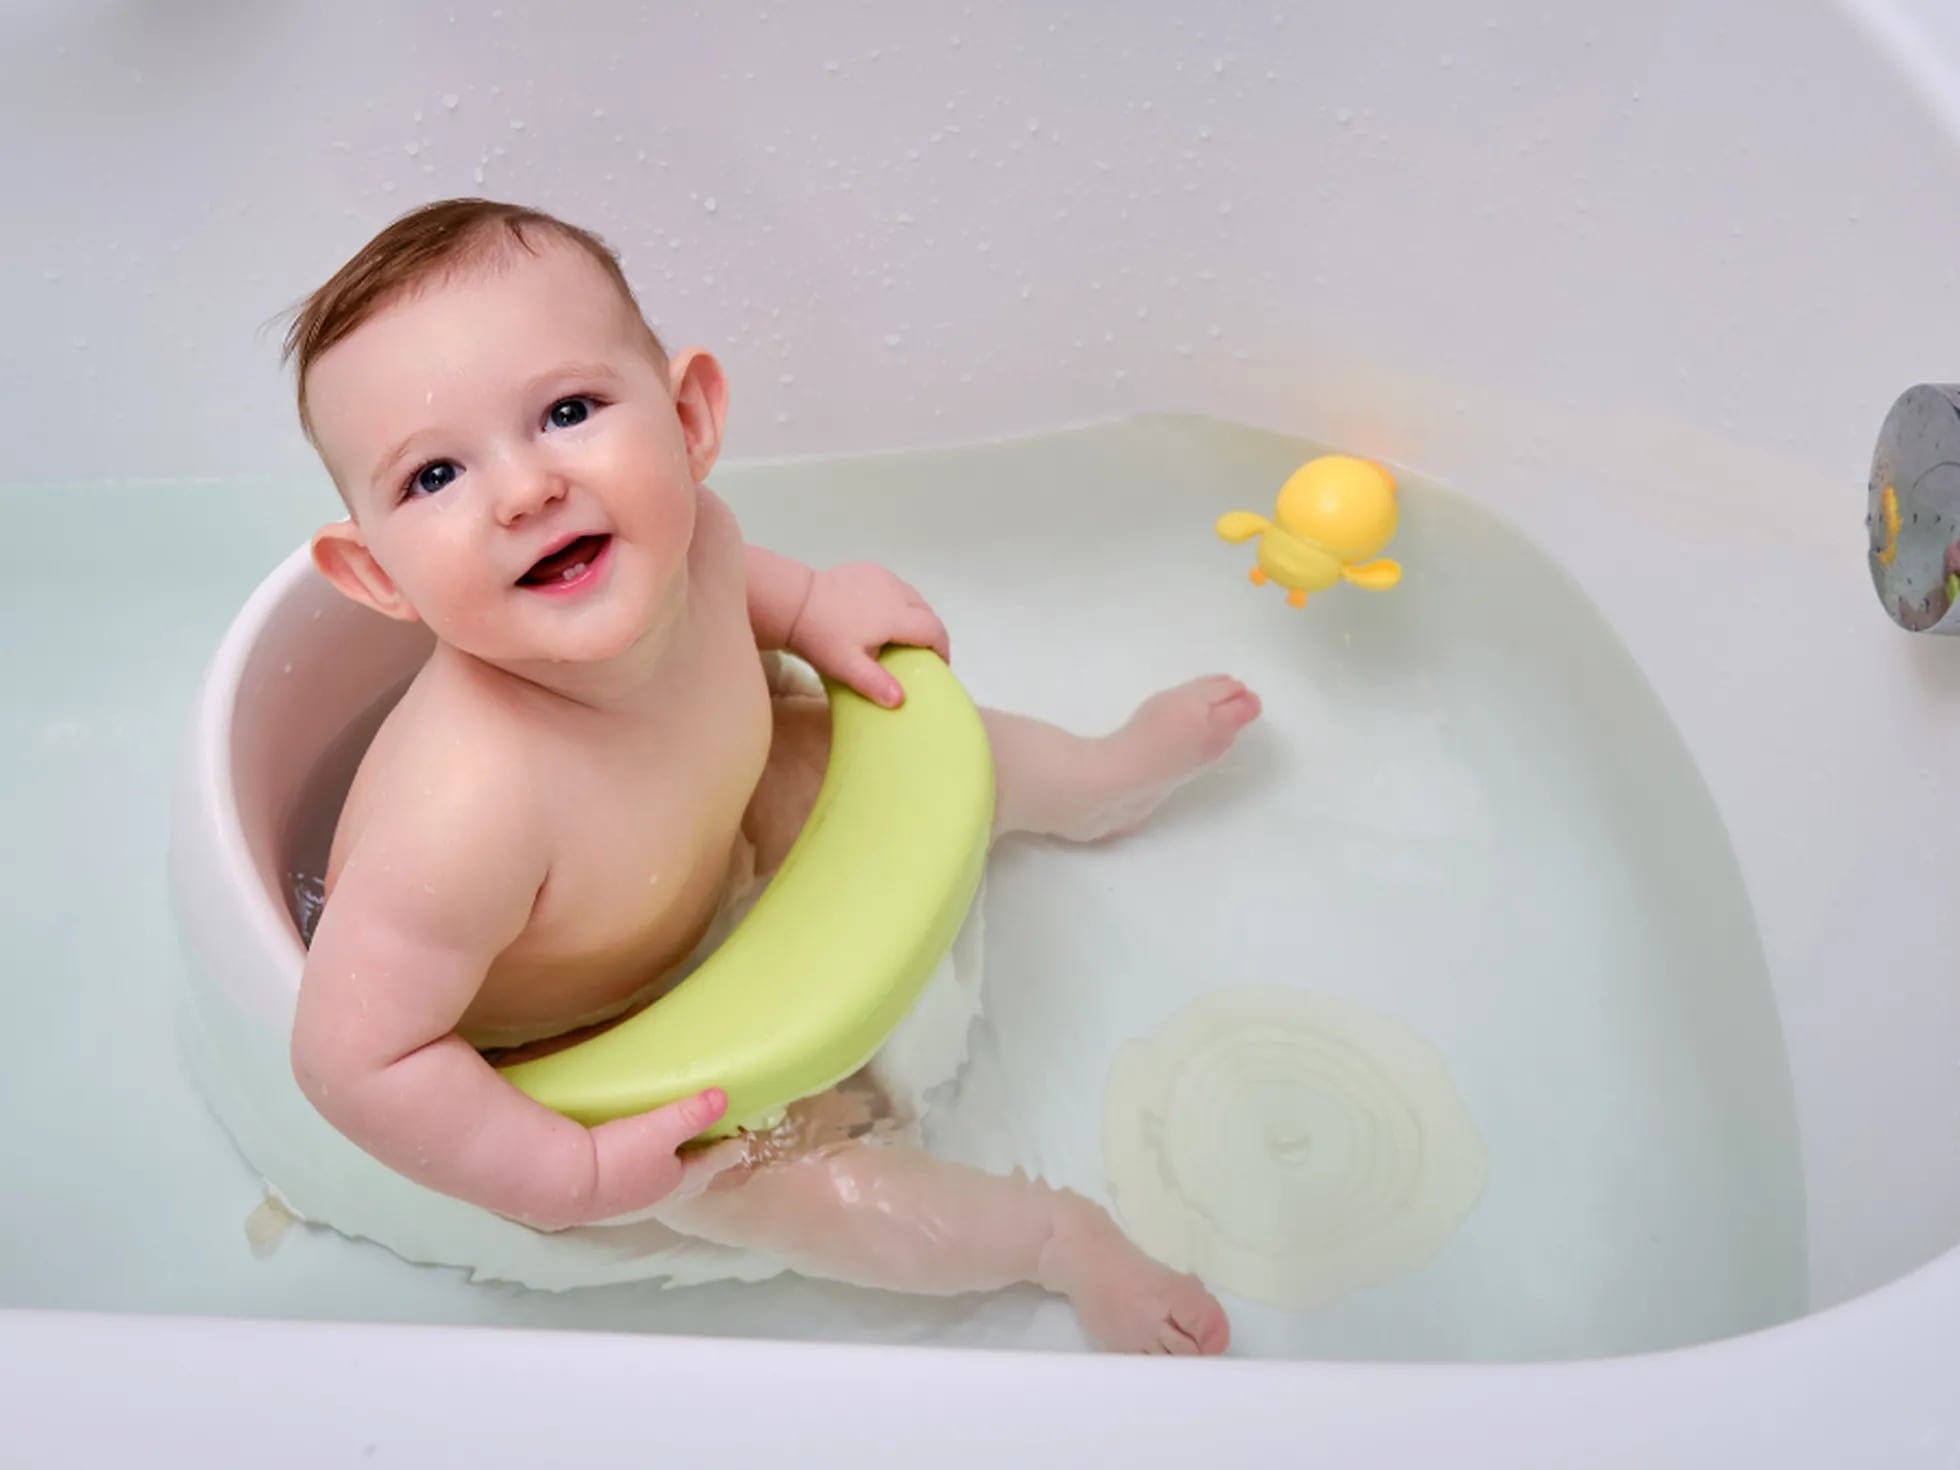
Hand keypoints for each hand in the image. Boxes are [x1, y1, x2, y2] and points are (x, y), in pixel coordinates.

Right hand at [579, 1087, 730, 1224]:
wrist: (563, 1181)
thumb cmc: (618, 1157)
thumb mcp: (659, 1130)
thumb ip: (691, 1114)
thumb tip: (722, 1098)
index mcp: (676, 1182)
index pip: (710, 1164)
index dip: (727, 1152)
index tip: (741, 1143)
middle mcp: (656, 1196)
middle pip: (688, 1180)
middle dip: (703, 1167)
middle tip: (716, 1152)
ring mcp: (629, 1199)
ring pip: (662, 1185)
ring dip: (674, 1172)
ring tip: (678, 1159)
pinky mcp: (604, 1195)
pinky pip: (637, 1184)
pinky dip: (646, 1174)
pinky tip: (635, 1168)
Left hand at [787, 562, 950, 707]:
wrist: (795, 602)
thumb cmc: (821, 637)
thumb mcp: (846, 667)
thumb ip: (875, 683)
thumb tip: (900, 700)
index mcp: (896, 615)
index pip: (933, 630)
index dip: (942, 648)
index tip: (939, 664)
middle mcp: (896, 591)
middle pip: (926, 611)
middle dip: (929, 632)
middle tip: (920, 653)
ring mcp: (883, 577)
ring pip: (912, 596)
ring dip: (914, 615)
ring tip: (902, 635)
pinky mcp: (869, 569)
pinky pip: (894, 586)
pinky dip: (897, 600)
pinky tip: (881, 615)